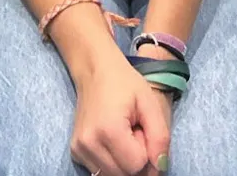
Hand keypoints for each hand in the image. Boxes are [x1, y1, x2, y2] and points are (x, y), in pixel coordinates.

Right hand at [70, 55, 171, 175]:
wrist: (95, 71)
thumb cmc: (125, 84)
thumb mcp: (150, 104)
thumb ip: (160, 137)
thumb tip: (161, 167)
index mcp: (108, 130)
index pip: (137, 165)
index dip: (147, 151)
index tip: (143, 130)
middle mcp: (89, 144)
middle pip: (124, 175)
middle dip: (136, 159)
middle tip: (135, 132)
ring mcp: (79, 150)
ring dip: (125, 162)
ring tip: (124, 136)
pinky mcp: (75, 153)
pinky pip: (101, 171)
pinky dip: (112, 162)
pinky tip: (113, 140)